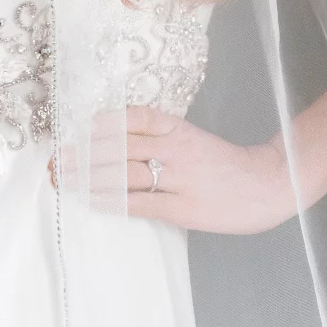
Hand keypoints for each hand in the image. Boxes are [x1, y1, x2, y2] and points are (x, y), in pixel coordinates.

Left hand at [46, 105, 294, 233]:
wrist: (268, 185)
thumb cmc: (227, 164)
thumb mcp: (194, 140)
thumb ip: (162, 139)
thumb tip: (116, 144)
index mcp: (180, 128)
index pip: (134, 118)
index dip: (103, 122)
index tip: (78, 128)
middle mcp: (177, 148)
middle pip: (122, 146)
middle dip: (86, 153)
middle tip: (57, 157)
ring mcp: (180, 179)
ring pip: (126, 173)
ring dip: (91, 177)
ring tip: (65, 178)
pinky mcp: (183, 208)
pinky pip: (141, 203)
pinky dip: (114, 200)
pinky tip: (93, 199)